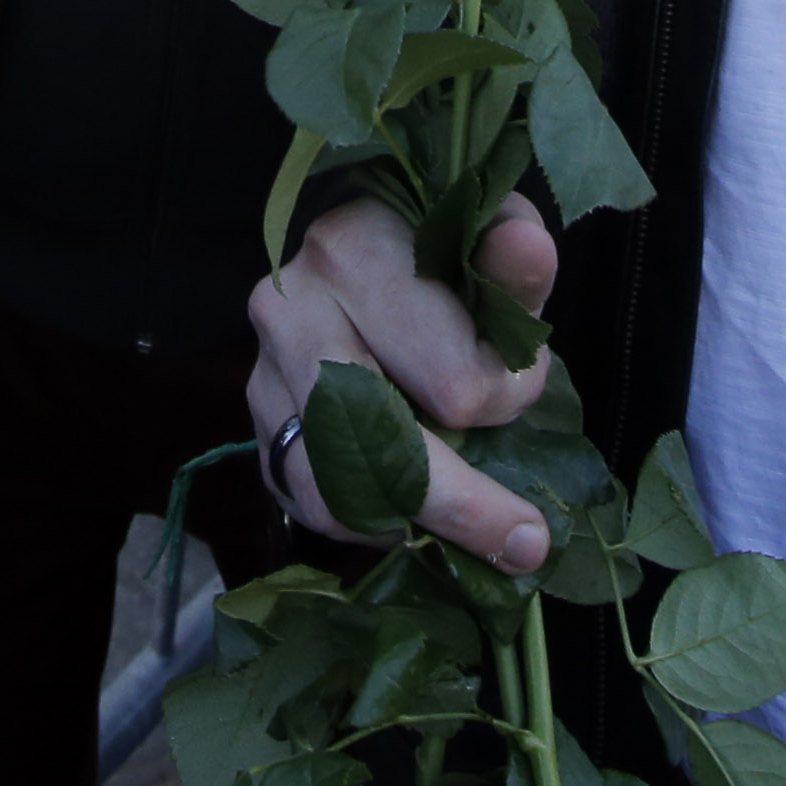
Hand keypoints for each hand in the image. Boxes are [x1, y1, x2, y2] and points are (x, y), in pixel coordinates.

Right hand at [249, 196, 560, 569]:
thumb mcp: (490, 252)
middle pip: (386, 444)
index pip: (452, 378)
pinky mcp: (258, 427)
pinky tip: (411, 512)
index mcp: (352, 252)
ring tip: (470, 531)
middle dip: (464, 500)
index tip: (521, 388)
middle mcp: (289, 309)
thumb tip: (526, 247)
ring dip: (413, 520)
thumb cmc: (441, 260)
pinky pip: (312, 505)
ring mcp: (262, 373)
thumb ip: (514, 264)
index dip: (503, 400)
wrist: (369, 264)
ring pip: (340, 488)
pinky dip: (369, 524)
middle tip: (526, 538)